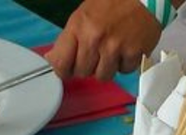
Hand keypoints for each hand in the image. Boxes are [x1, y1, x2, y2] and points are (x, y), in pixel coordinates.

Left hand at [47, 0, 163, 80]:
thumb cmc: (114, 3)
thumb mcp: (84, 14)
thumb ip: (69, 38)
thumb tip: (52, 59)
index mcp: (78, 26)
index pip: (61, 63)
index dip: (64, 70)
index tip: (68, 69)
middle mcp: (94, 38)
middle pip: (82, 72)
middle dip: (88, 66)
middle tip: (97, 52)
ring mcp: (114, 47)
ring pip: (103, 76)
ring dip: (107, 67)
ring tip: (113, 49)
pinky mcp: (133, 54)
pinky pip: (124, 71)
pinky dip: (125, 63)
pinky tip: (127, 48)